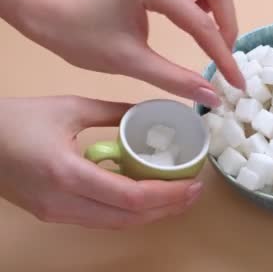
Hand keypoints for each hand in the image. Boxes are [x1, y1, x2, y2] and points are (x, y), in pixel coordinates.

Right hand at [0, 96, 201, 228]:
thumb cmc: (18, 120)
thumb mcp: (71, 107)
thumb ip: (115, 112)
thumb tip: (150, 113)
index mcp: (68, 173)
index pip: (131, 197)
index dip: (169, 195)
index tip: (194, 183)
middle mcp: (63, 203)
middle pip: (129, 218)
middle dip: (168, 208)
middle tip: (195, 191)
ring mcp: (57, 214)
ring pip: (116, 224)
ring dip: (151, 214)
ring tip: (178, 196)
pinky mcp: (53, 215)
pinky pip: (100, 220)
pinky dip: (129, 212)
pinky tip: (146, 197)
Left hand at [4, 0, 243, 107]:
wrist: (52, 15)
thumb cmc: (83, 39)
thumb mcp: (131, 63)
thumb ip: (175, 80)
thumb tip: (213, 97)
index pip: (202, 23)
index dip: (223, 56)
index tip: (236, 82)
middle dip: (228, 24)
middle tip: (223, 56)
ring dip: (220, 3)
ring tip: (213, 34)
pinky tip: (198, 17)